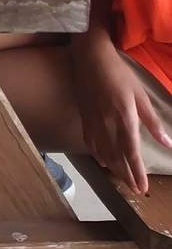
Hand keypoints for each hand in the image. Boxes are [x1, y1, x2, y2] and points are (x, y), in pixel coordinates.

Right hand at [72, 37, 171, 192]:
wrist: (91, 58)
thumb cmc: (119, 73)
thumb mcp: (140, 95)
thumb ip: (152, 121)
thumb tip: (168, 142)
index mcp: (124, 119)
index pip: (132, 153)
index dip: (137, 172)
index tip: (142, 188)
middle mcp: (108, 125)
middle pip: (118, 157)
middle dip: (127, 176)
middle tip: (135, 190)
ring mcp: (94, 123)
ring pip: (104, 153)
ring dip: (115, 169)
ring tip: (123, 180)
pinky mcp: (85, 118)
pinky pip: (91, 143)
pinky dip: (99, 155)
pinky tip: (104, 161)